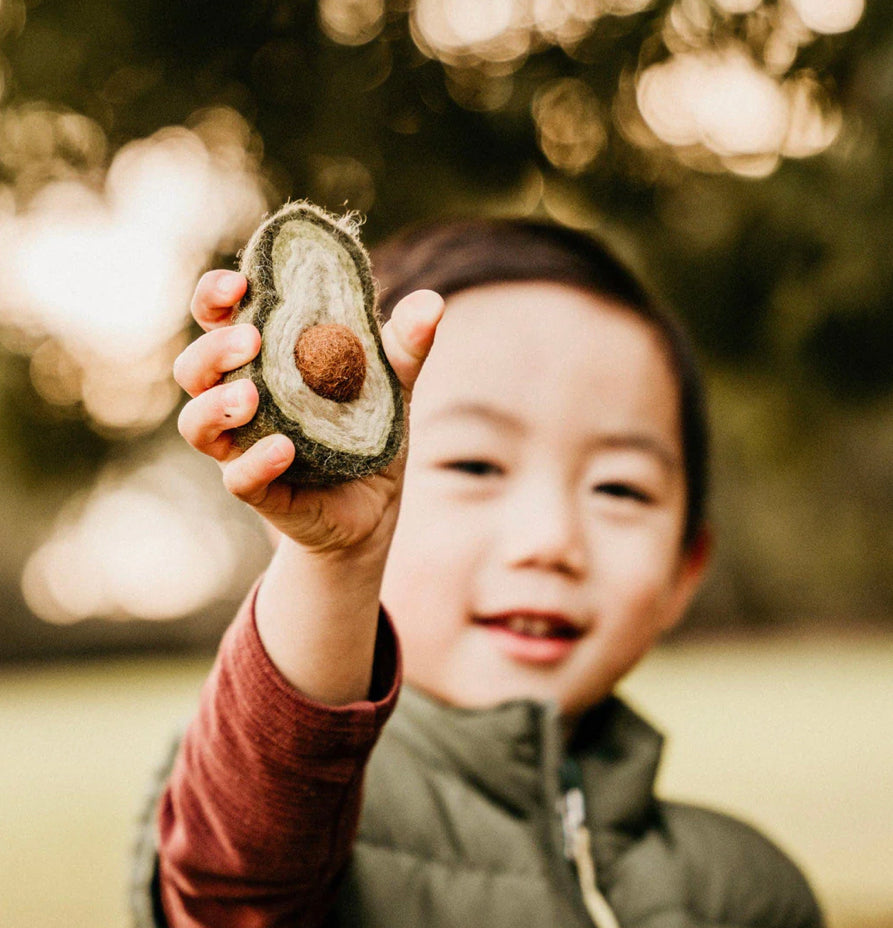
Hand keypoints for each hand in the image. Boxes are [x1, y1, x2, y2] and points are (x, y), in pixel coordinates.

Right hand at [174, 269, 443, 554]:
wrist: (377, 503)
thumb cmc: (369, 427)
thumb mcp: (394, 381)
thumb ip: (406, 343)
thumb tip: (432, 303)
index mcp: (262, 359)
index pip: (217, 318)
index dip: (214, 295)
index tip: (238, 284)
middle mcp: (240, 399)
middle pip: (193, 368)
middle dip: (211, 348)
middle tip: (251, 339)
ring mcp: (243, 446)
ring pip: (196, 424)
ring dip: (215, 406)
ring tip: (250, 397)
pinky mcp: (259, 490)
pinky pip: (239, 477)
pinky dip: (256, 461)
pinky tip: (284, 448)